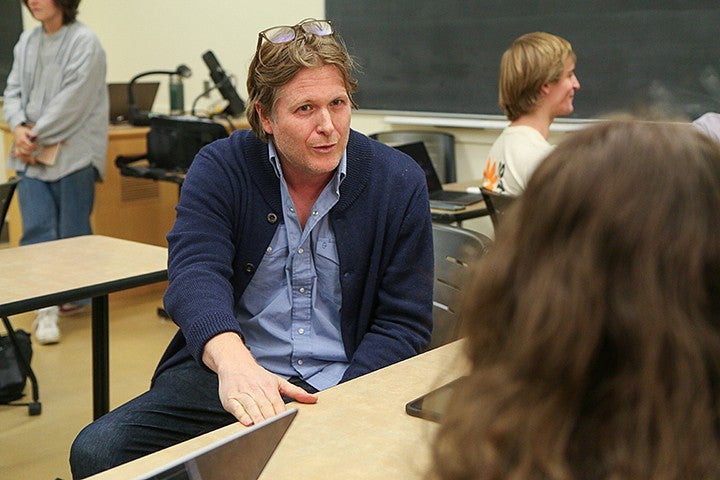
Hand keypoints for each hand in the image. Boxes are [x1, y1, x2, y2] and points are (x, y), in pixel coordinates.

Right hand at [12, 124, 37, 163]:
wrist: (16, 131)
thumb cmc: (23, 131)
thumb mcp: (27, 130)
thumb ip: (31, 133)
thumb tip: (35, 134)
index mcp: (22, 139)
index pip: (29, 145)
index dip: (34, 146)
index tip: (38, 144)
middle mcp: (19, 144)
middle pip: (25, 151)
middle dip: (32, 152)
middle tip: (36, 151)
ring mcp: (17, 147)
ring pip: (21, 155)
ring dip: (27, 158)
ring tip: (33, 162)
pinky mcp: (16, 149)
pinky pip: (18, 155)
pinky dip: (22, 159)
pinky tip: (28, 162)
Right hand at [203, 332, 317, 425]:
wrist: (235, 363)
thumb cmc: (257, 376)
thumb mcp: (278, 381)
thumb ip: (296, 392)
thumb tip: (313, 399)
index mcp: (270, 387)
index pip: (277, 404)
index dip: (282, 415)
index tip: (287, 424)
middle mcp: (256, 390)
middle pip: (265, 407)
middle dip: (270, 420)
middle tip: (276, 431)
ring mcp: (243, 394)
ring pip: (252, 408)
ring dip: (258, 419)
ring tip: (263, 430)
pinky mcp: (230, 398)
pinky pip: (237, 407)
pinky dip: (241, 415)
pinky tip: (247, 422)